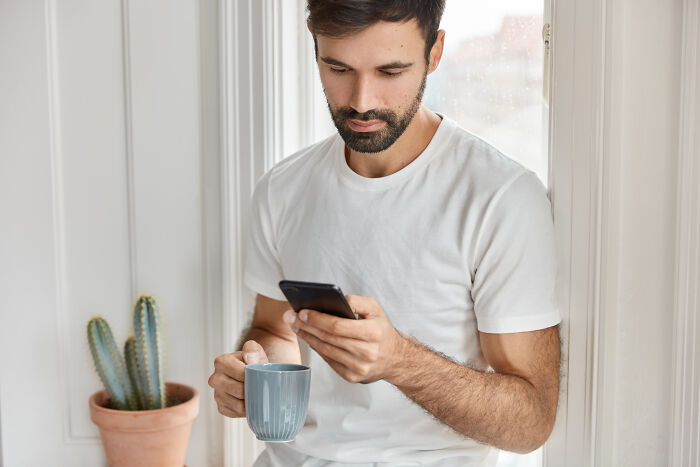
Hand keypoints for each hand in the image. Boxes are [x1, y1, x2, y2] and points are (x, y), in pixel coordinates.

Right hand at [207, 340, 267, 417]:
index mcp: (221, 362)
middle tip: (261, 387)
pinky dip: (246, 410)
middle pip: (240, 391)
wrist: (250, 373)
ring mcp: (216, 394)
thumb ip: (253, 350)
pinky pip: (236, 413)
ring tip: (257, 394)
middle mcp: (215, 379)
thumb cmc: (252, 361)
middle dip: (253, 390)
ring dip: (251, 401)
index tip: (261, 376)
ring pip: (239, 405)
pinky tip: (250, 401)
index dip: (254, 377)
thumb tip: (250, 358)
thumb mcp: (254, 350)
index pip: (242, 374)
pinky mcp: (221, 407)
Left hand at [283, 295, 405, 383]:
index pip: (337, 326)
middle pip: (328, 338)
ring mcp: (359, 367)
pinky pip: (329, 360)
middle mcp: (367, 353)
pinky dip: (317, 348)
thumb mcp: (375, 309)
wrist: (395, 359)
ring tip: (295, 326)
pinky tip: (309, 338)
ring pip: (326, 350)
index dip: (317, 319)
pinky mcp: (352, 377)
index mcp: (373, 333)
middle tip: (290, 317)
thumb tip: (335, 299)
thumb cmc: (381, 330)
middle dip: (306, 326)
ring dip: (308, 337)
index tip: (301, 312)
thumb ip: (356, 301)